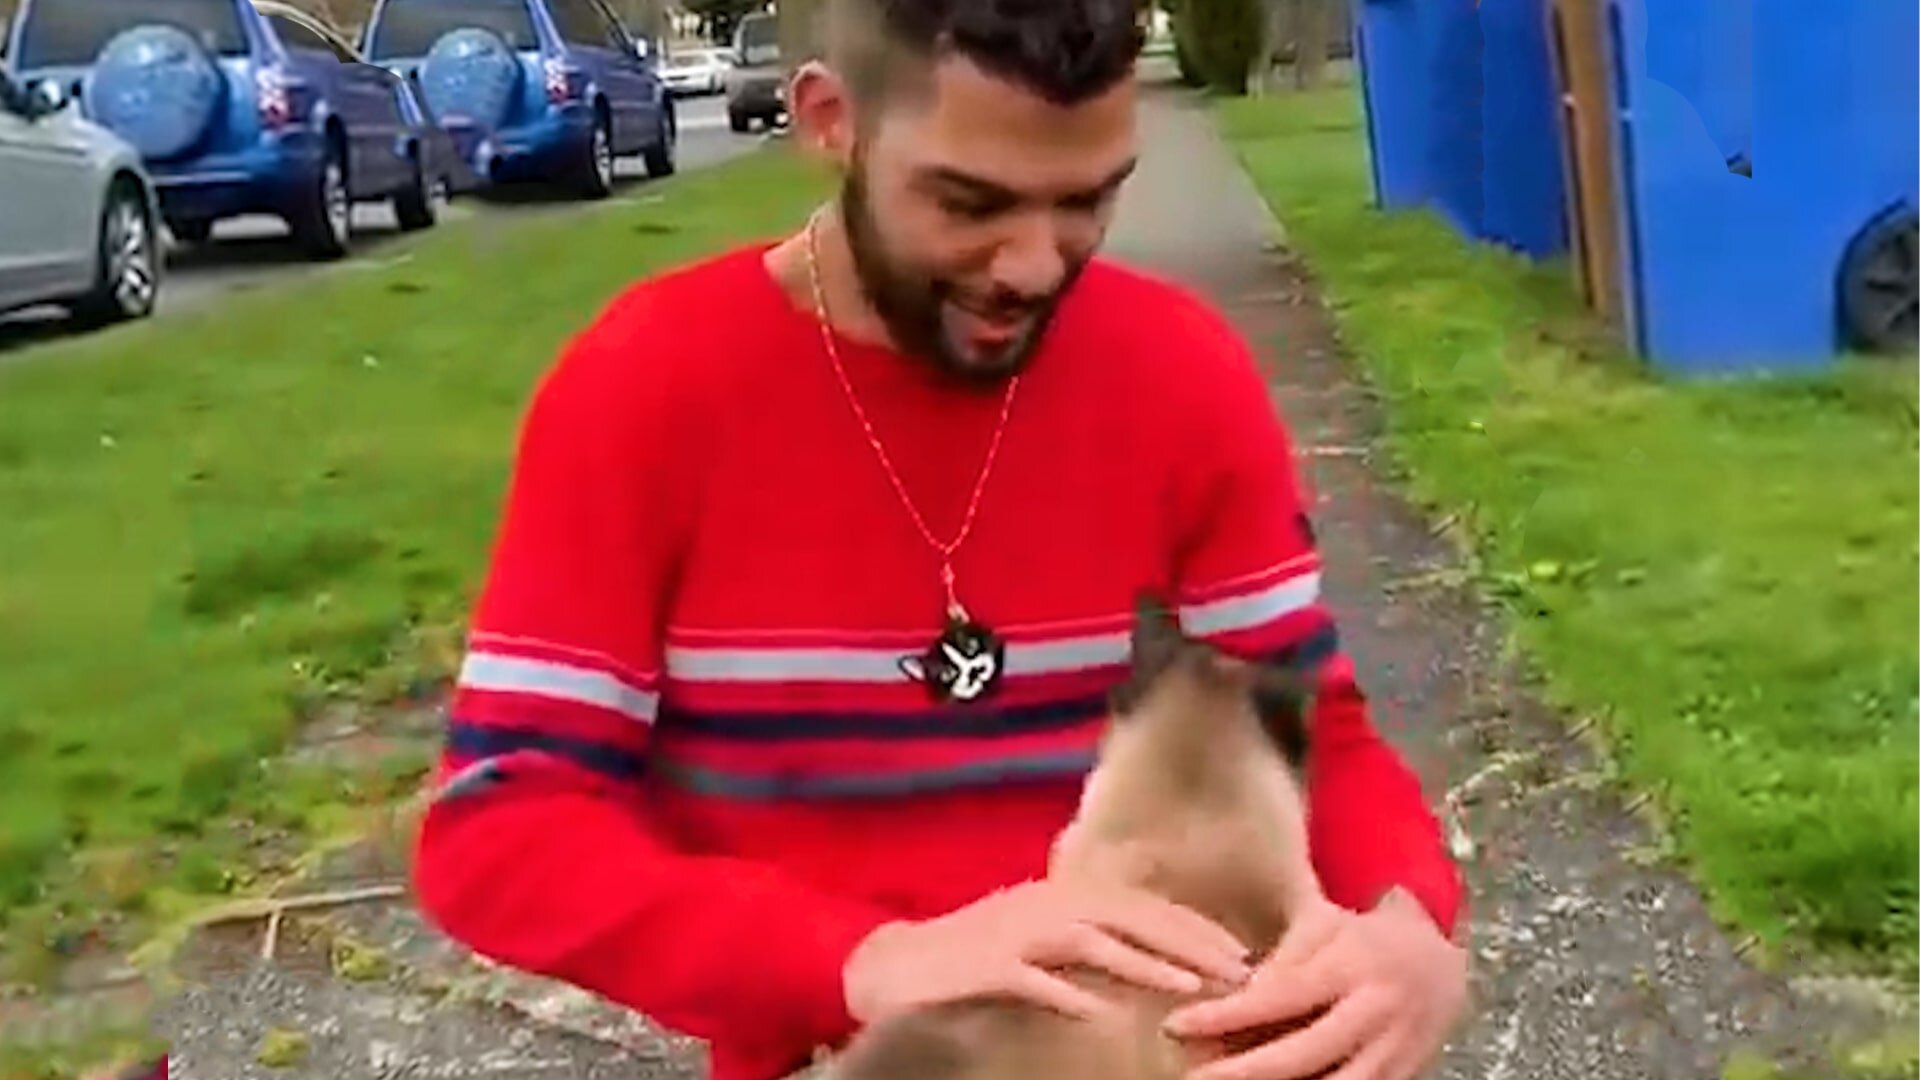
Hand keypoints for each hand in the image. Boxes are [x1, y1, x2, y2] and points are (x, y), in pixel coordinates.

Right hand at [842, 879, 1255, 1026]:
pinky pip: (1035, 980)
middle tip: (1239, 969)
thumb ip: (1089, 937)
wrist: (895, 967)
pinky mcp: (987, 966)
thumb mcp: (1038, 936)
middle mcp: (1044, 904)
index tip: (1242, 950)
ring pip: (1091, 940)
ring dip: (1144, 962)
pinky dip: (1069, 994)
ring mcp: (1014, 933)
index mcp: (1061, 894)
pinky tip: (1103, 1014)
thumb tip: (1153, 953)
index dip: (1193, 924)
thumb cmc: (975, 955)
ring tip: (1192, 987)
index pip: (1141, 903)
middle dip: (1187, 941)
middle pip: (1129, 914)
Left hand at [1163, 888, 1467, 1079]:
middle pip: (1302, 1054)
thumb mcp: (1325, 925)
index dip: (1225, 1016)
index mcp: (1351, 964)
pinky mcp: (1402, 1077)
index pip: (1279, 995)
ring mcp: (1393, 1051)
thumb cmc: (1364, 937)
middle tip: (1192, 1077)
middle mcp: (1375, 1011)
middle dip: (1242, 1072)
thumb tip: (1232, 993)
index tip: (1176, 1026)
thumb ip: (1283, 958)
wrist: (1442, 964)